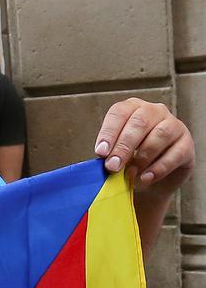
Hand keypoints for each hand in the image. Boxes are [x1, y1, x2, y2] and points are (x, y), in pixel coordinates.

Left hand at [93, 98, 195, 254]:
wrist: (149, 179)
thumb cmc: (127, 161)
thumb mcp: (115, 154)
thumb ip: (110, 153)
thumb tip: (104, 160)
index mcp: (132, 108)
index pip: (119, 113)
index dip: (109, 132)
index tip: (100, 152)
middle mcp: (154, 111)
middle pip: (139, 122)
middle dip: (123, 146)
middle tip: (112, 167)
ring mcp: (174, 125)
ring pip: (160, 134)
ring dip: (142, 156)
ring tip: (130, 174)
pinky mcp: (187, 144)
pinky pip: (175, 153)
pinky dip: (159, 168)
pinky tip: (145, 178)